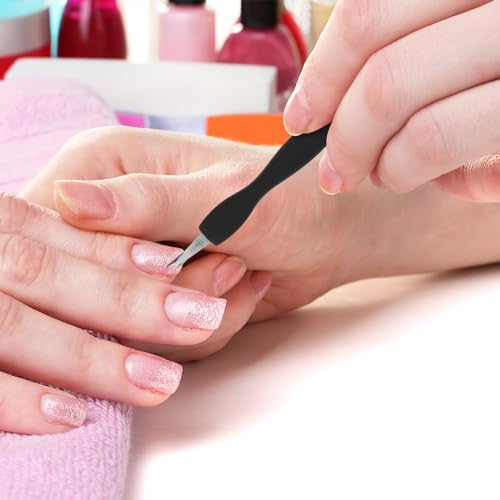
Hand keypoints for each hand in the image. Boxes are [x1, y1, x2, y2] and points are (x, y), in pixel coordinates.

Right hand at [0, 191, 264, 434]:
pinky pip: (160, 343)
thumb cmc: (286, 198)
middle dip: (169, 291)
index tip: (167, 262)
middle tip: (227, 264)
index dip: (98, 264)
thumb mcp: (223, 197)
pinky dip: (210, 326)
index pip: (52, 229)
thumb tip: (69, 200)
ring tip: (238, 271)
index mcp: (106, 166)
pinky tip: (241, 289)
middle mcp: (109, 217)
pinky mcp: (154, 300)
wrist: (324, 236)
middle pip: (87, 288)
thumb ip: (149, 201)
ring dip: (198, 309)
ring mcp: (132, 264)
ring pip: (126, 326)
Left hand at [284, 0, 499, 199]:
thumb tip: (339, 105)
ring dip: (384, 164)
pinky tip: (446, 181)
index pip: (365, 15)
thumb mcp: (464, 42)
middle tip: (337, 172)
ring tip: (390, 176)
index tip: (301, 117)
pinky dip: (422, 171)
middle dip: (346, 139)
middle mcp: (493, 5)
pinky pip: (441, 143)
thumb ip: (413, 57)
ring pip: (408, 114)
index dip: (321, 75)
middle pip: (381, 75)